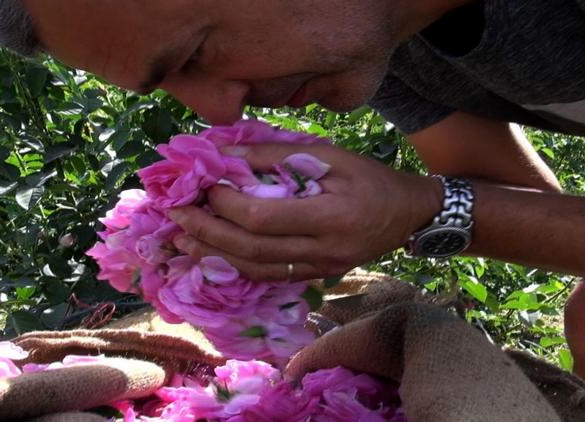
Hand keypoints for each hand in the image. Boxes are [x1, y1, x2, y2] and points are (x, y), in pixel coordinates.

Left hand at [168, 143, 441, 280]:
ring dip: (214, 256)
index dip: (227, 205)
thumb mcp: (329, 155)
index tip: (205, 187)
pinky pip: (269, 276)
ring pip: (257, 270)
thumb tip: (227, 155)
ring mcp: (320, 268)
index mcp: (330, 215)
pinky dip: (236, 266)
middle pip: (253, 249)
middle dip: (209, 233)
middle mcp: (323, 250)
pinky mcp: (316, 276)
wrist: (407, 214)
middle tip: (176, 217)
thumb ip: (277, 154)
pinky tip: (213, 255)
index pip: (264, 218)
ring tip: (183, 240)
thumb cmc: (370, 177)